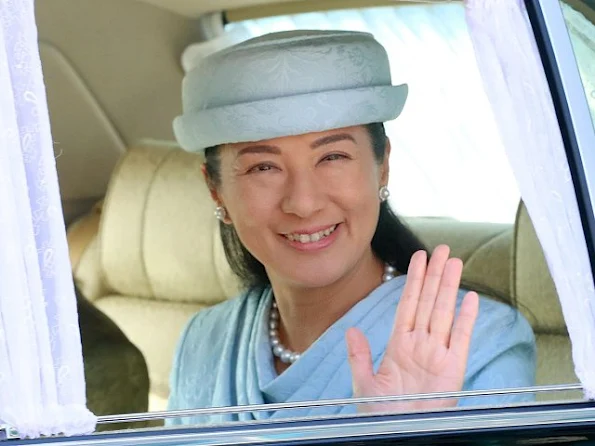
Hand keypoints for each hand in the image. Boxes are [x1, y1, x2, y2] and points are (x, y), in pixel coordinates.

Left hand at [346, 244, 478, 412]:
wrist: (402, 435)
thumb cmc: (382, 415)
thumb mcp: (365, 384)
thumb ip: (359, 356)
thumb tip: (351, 329)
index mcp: (399, 346)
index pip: (408, 305)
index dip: (414, 281)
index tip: (418, 258)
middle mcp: (420, 345)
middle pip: (428, 302)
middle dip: (434, 275)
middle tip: (441, 249)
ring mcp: (438, 355)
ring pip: (444, 312)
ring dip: (449, 287)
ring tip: (454, 261)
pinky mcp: (454, 370)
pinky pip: (461, 339)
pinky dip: (466, 318)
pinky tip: (470, 297)